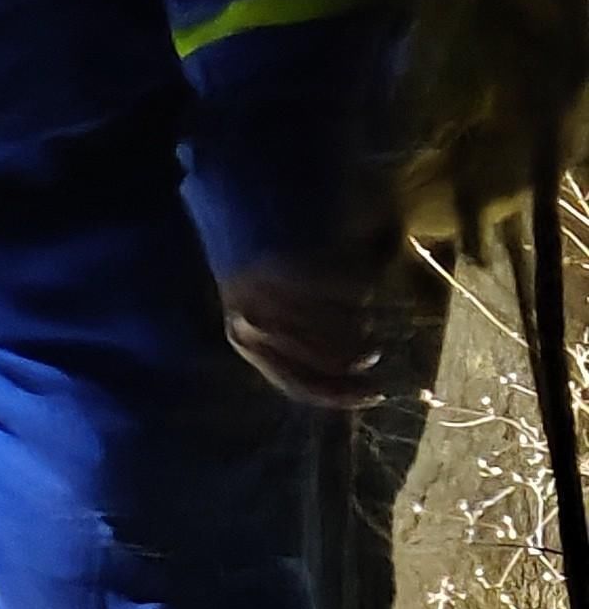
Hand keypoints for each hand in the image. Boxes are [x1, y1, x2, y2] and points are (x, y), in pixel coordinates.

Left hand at [220, 254, 393, 410]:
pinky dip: (355, 290)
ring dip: (356, 327)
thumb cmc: (258, 271)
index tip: (376, 396)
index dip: (340, 395)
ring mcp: (265, 292)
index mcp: (245, 343)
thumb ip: (293, 348)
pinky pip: (332, 286)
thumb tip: (347, 382)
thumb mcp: (264, 316)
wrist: (232, 212)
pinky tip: (366, 288)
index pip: (298, 385)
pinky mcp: (282, 261)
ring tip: (366, 321)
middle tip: (374, 354)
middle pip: (319, 357)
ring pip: (328, 324)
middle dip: (354, 359)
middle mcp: (250, 322)